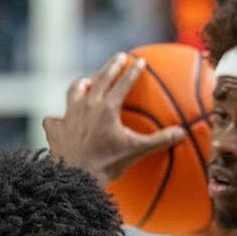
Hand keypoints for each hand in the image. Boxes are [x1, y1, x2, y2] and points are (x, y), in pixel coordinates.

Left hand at [43, 53, 184, 184]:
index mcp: (107, 108)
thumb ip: (159, 140)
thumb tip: (181, 133)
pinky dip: (58, 118)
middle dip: (111, 66)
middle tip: (119, 56)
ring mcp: (68, 116)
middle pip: (100, 79)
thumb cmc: (108, 164)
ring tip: (87, 81)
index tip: (140, 61)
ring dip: (82, 84)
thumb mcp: (136, 151)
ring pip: (74, 90)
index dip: (133, 71)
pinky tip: (60, 120)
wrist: (76, 179)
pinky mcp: (55, 129)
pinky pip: (54, 119)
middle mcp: (86, 105)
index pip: (123, 83)